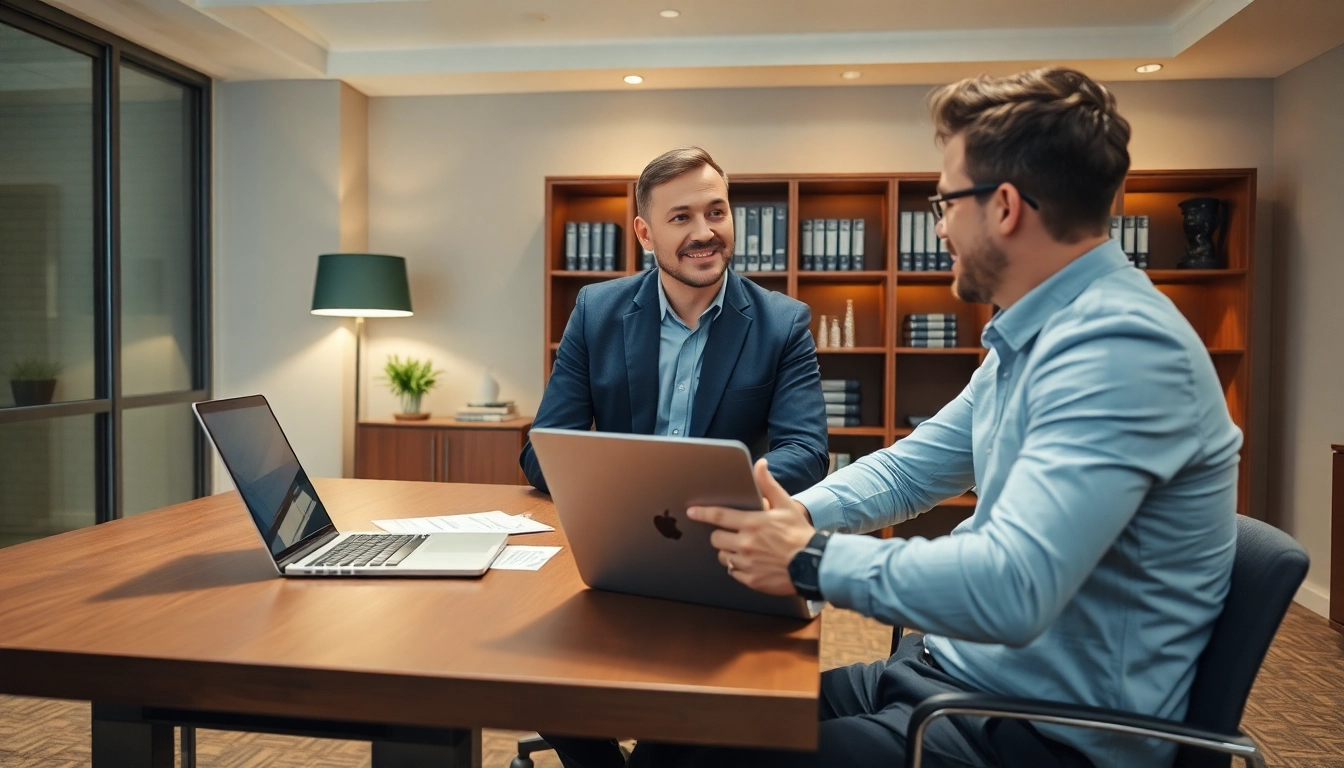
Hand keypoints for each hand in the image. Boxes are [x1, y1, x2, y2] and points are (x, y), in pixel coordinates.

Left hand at [688, 458, 815, 595]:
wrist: (814, 564)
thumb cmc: (799, 534)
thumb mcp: (785, 505)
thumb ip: (768, 485)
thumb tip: (760, 464)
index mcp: (752, 523)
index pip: (719, 516)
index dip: (702, 513)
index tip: (692, 512)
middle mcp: (746, 543)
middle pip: (716, 539)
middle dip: (720, 535)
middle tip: (730, 534)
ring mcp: (747, 563)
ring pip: (723, 557)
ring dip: (728, 552)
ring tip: (743, 549)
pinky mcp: (751, 580)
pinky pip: (733, 573)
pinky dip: (738, 567)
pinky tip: (750, 563)